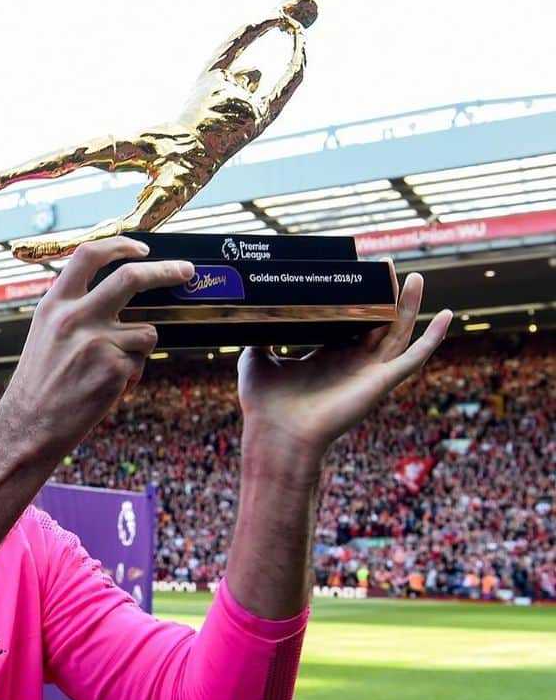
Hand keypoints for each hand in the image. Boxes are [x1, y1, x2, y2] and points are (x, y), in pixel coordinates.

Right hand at [0, 237, 192, 460]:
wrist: (28, 426)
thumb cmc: (39, 385)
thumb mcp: (45, 333)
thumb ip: (74, 308)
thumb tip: (118, 292)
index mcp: (54, 304)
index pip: (89, 255)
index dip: (120, 245)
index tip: (142, 248)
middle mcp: (75, 317)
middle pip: (131, 277)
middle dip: (166, 271)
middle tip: (186, 271)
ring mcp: (97, 342)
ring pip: (145, 331)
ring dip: (138, 348)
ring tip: (109, 369)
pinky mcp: (114, 368)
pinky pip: (141, 361)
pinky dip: (131, 374)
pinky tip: (105, 388)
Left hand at [236, 268, 452, 479]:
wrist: (277, 434)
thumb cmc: (264, 405)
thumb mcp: (257, 360)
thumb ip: (260, 337)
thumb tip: (252, 315)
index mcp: (326, 357)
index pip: (348, 324)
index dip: (355, 301)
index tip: (357, 275)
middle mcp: (350, 364)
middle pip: (377, 324)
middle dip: (385, 295)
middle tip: (389, 266)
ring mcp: (368, 372)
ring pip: (398, 332)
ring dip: (409, 305)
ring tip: (414, 278)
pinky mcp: (381, 382)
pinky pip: (414, 358)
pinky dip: (432, 338)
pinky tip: (446, 316)